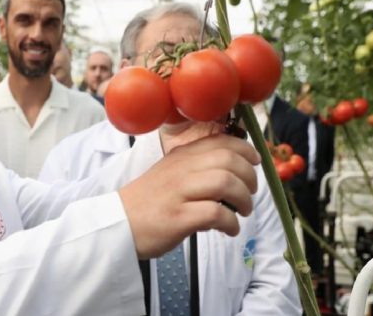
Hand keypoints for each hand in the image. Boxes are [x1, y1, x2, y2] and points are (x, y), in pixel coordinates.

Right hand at [118, 133, 259, 258]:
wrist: (117, 223)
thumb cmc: (147, 202)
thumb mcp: (169, 173)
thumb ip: (196, 167)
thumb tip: (233, 173)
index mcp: (180, 156)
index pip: (222, 141)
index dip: (246, 150)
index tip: (255, 162)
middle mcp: (181, 169)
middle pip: (229, 160)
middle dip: (249, 177)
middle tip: (250, 194)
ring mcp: (178, 192)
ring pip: (225, 182)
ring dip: (243, 199)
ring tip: (242, 212)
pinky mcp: (177, 217)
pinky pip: (216, 214)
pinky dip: (231, 223)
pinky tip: (229, 230)